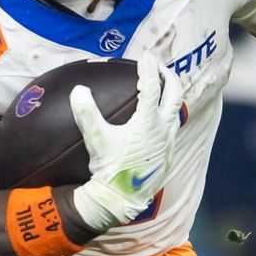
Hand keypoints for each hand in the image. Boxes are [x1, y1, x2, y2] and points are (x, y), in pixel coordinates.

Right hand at [69, 53, 183, 230]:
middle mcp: (163, 130)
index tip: (145, 56)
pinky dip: (167, 115)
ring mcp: (168, 143)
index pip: (151, 87)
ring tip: (161, 89)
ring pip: (177, 112)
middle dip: (168, 76)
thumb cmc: (109, 169)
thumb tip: (78, 90)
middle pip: (175, 94)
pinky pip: (173, 128)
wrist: (121, 199)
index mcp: (148, 123)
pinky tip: (157, 119)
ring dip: (170, 96)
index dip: (148, 69)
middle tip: (158, 66)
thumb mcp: (95, 139)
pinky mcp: (168, 154)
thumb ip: (86, 113)